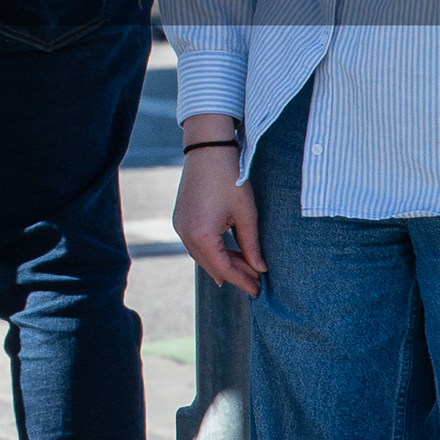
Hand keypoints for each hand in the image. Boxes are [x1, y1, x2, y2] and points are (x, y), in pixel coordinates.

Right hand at [173, 142, 261, 294]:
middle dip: (234, 274)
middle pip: (211, 265)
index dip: (242, 281)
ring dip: (223, 262)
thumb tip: (259, 268)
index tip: (258, 290)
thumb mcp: (246, 213)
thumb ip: (251, 244)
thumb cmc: (229, 178)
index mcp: (201, 235)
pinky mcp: (181, 218)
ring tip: (246, 267)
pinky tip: (228, 253)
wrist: (208, 149)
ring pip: (202, 256)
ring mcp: (180, 226)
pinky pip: (196, 244)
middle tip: (256, 281)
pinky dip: (213, 251)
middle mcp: (186, 234)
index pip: (223, 268)